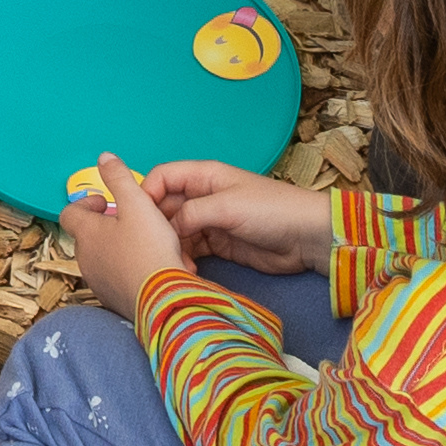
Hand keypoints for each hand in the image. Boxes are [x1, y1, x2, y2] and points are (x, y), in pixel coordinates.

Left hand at [61, 151, 186, 319]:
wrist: (163, 300)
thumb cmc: (149, 251)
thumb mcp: (137, 203)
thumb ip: (119, 178)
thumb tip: (104, 158)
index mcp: (87, 233)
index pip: (70, 213)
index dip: (87, 203)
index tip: (107, 202)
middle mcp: (86, 259)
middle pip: (87, 236)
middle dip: (107, 225)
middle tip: (131, 221)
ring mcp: (98, 282)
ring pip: (102, 257)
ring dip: (119, 247)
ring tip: (146, 244)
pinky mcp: (114, 300)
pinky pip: (116, 278)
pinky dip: (128, 269)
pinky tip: (151, 267)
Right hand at [143, 160, 332, 275]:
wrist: (307, 238)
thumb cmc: (271, 210)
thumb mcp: (227, 206)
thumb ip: (192, 213)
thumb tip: (166, 228)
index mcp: (204, 176)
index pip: (163, 178)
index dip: (147, 194)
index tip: (138, 219)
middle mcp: (203, 196)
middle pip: (165, 206)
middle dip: (156, 226)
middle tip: (153, 248)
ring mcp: (211, 221)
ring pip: (175, 231)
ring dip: (170, 246)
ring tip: (172, 263)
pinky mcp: (219, 244)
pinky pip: (191, 248)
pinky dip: (183, 258)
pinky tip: (184, 269)